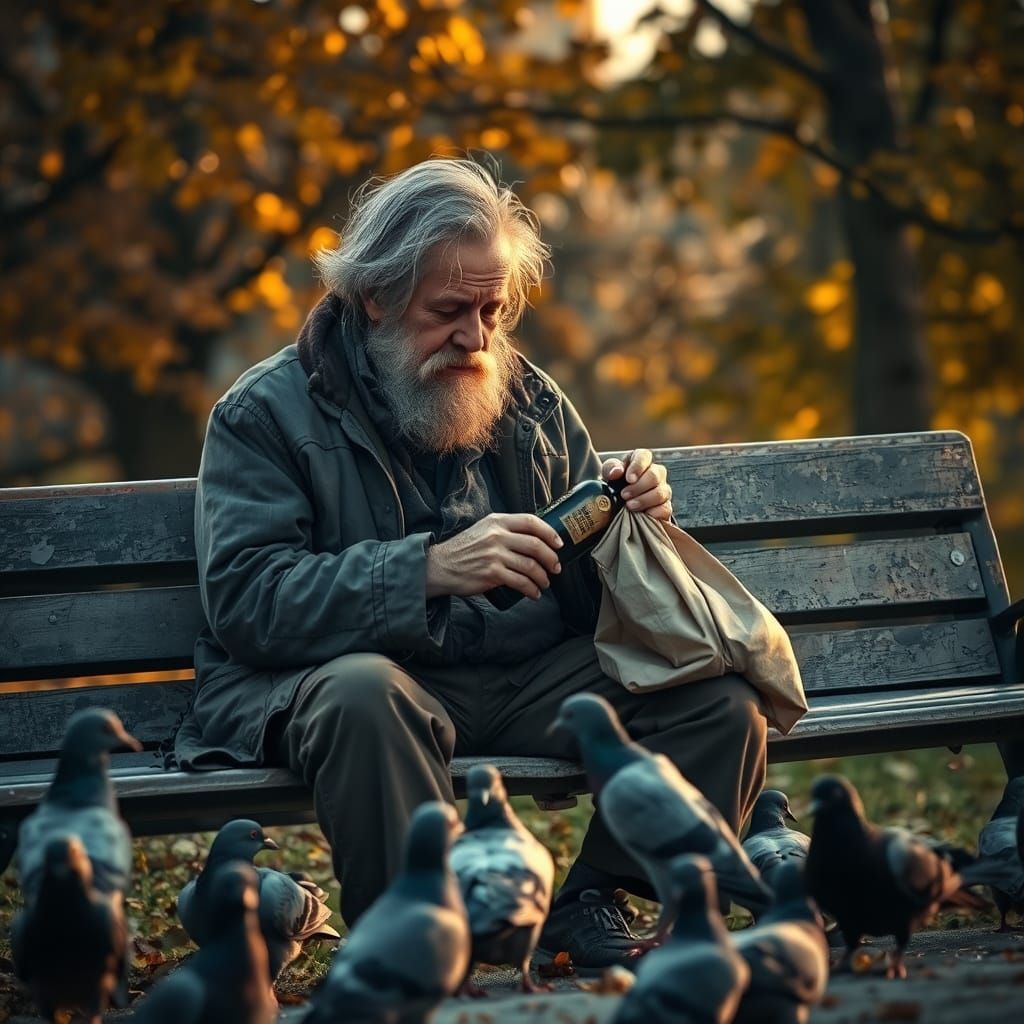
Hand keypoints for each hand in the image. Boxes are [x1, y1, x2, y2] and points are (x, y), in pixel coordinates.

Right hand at [425, 513, 563, 600]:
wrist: (440, 566)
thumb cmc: (464, 550)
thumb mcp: (483, 530)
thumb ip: (504, 530)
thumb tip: (533, 539)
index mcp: (497, 521)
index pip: (531, 522)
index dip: (550, 533)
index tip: (559, 544)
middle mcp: (497, 535)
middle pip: (535, 545)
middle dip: (551, 558)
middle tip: (556, 568)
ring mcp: (494, 555)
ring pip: (530, 565)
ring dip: (543, 577)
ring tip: (545, 583)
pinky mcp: (491, 573)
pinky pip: (520, 582)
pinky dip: (531, 589)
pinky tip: (534, 594)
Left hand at [601, 448, 672, 521]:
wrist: (618, 507)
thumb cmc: (615, 485)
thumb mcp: (608, 473)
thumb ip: (610, 468)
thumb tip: (616, 471)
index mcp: (641, 460)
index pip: (645, 456)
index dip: (638, 466)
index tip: (629, 479)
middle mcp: (656, 473)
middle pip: (655, 475)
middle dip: (638, 487)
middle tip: (624, 495)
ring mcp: (663, 490)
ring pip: (661, 493)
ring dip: (644, 500)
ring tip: (629, 506)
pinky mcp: (665, 507)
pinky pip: (665, 509)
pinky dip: (652, 513)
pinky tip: (641, 514)